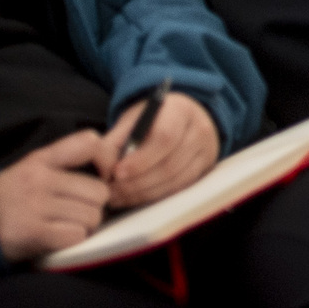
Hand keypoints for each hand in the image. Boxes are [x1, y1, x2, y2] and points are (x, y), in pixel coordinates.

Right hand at [0, 130, 110, 261]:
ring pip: (91, 216)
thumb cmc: (8, 198)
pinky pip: (76, 236)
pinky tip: (57, 238)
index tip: (102, 175)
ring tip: (64, 225)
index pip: (89, 143)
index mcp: (40, 159)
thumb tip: (115, 146)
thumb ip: (68, 158)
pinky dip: (72, 240)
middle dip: (94, 206)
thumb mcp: (32, 168)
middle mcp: (39, 180)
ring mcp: (35, 207)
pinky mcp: (32, 233)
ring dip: (84, 226)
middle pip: (99, 191)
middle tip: (77, 211)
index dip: (107, 159)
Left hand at [95, 91, 219, 208]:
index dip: (141, 160)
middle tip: (111, 191)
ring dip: (142, 193)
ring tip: (118, 196)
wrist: (182, 118)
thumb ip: (114, 141)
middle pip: (169, 165)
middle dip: (137, 182)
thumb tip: (103, 169)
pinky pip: (177, 189)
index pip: (164, 139)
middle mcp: (199, 130)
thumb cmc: (153, 119)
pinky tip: (134, 196)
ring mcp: (205, 151)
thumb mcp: (133, 119)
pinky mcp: (203, 169)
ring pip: (173, 181)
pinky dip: (153, 196)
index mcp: (181, 110)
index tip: (118, 172)